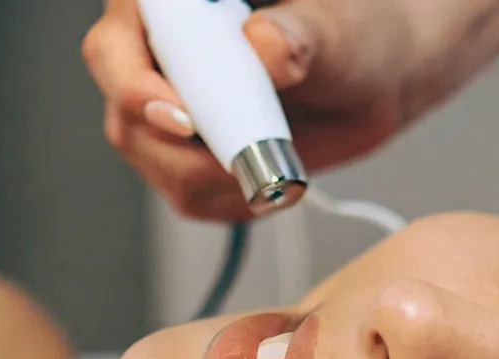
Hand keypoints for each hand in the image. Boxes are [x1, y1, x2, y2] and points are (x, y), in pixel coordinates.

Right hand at [84, 0, 498, 221]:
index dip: (134, 82)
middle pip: (125, 107)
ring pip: (149, 157)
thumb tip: (264, 46)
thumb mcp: (338, 33)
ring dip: (211, 178)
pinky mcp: (183, 151)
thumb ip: (302, 36)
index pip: (120, 39)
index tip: (185, 118)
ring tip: (277, 169)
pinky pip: (183, 191)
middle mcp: (156, 50)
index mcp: (175, 4)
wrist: (377, 80)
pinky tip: (272, 182)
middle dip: (179, 148)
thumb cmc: (357, 36)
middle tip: (240, 165)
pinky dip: (228, 198)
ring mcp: (163, 104)